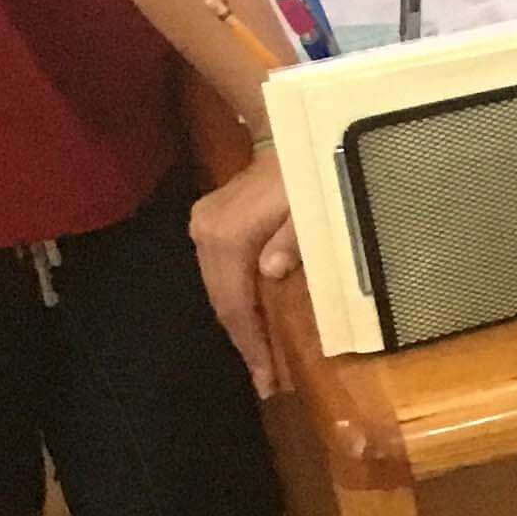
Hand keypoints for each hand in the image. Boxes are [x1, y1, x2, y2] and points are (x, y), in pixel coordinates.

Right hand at [189, 150, 301, 398]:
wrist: (286, 132)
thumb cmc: (307, 172)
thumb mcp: (314, 207)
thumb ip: (294, 240)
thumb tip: (270, 274)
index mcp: (229, 236)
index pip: (236, 303)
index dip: (252, 345)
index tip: (267, 381)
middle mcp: (205, 234)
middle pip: (222, 302)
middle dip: (246, 344)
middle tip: (269, 383)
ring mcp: (202, 228)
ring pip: (219, 291)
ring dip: (241, 326)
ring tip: (263, 363)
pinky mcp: (208, 225)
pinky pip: (221, 275)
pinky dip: (238, 302)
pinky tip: (254, 325)